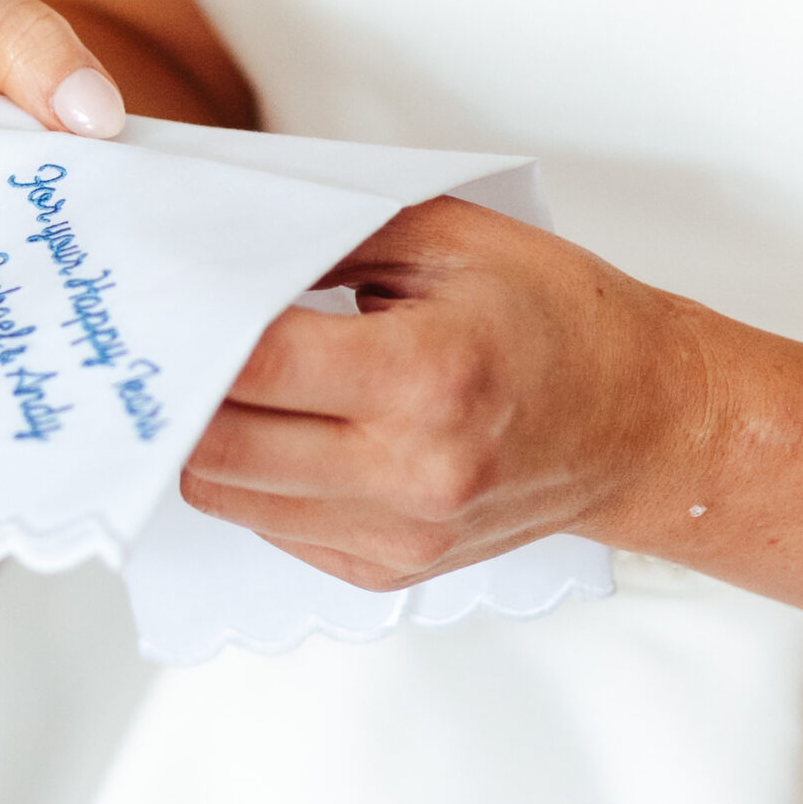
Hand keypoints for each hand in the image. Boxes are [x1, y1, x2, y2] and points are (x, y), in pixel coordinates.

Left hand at [179, 197, 710, 589]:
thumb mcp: (454, 238)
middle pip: (217, 444)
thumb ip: (331, 231)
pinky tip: (278, 422)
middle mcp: (411, 473)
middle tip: (162, 328)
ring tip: (213, 373)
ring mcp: (397, 538)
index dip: (188, 326)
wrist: (644, 422)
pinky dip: (251, 474)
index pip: (254, 365)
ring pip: (227, 495)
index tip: (158, 289)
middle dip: (178, 385)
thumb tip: (223, 237)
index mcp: (429, 375)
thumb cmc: (560, 319)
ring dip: (204, 434)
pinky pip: (269, 525)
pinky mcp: (386, 572)